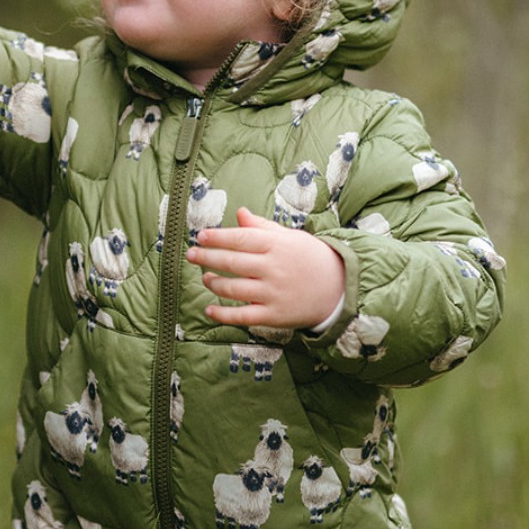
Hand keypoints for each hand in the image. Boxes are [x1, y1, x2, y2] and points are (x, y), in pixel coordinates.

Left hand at [186, 206, 345, 329]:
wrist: (338, 288)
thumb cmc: (310, 258)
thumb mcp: (290, 237)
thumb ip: (262, 227)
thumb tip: (239, 213)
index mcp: (277, 245)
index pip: (240, 238)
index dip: (217, 237)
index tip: (200, 236)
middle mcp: (273, 268)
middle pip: (232, 262)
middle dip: (207, 257)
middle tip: (191, 254)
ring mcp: (273, 293)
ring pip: (233, 289)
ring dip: (214, 283)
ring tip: (206, 278)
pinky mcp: (274, 315)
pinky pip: (242, 316)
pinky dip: (222, 314)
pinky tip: (209, 310)